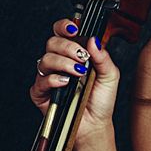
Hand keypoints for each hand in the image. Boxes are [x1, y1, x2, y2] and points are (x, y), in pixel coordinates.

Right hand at [28, 9, 118, 146]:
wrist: (95, 124)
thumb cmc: (101, 100)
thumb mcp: (110, 76)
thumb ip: (103, 57)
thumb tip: (93, 40)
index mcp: (73, 54)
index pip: (62, 32)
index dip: (64, 26)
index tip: (74, 29)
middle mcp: (59, 63)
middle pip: (52, 42)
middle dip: (68, 47)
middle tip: (82, 58)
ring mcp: (48, 77)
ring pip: (45, 59)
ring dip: (63, 63)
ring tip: (78, 72)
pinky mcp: (41, 93)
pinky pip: (41, 80)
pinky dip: (54, 79)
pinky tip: (66, 83)